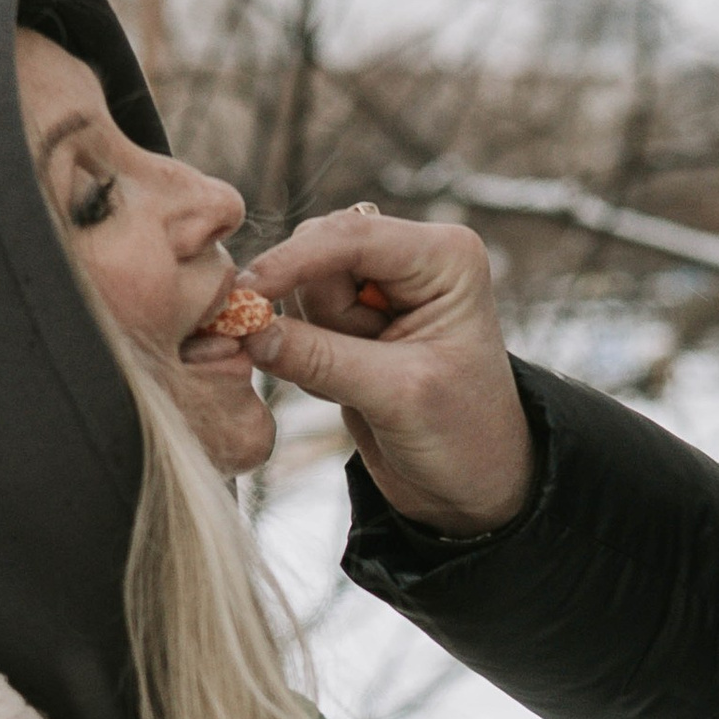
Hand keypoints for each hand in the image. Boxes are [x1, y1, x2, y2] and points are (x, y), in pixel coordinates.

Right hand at [238, 204, 533, 532]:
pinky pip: (298, 325)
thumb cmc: (463, 436)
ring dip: (313, 345)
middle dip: (318, 318)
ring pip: (302, 292)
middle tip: (358, 370)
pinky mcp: (353, 323)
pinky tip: (352, 390)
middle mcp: (411, 259)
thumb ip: (319, 357)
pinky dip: (308, 361)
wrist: (472, 483)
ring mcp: (379, 289)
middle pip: (317, 256)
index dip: (293, 262)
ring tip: (365, 385)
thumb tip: (247, 328)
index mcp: (443, 256)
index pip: (350, 234)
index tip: (247, 294)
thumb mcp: (396, 396)